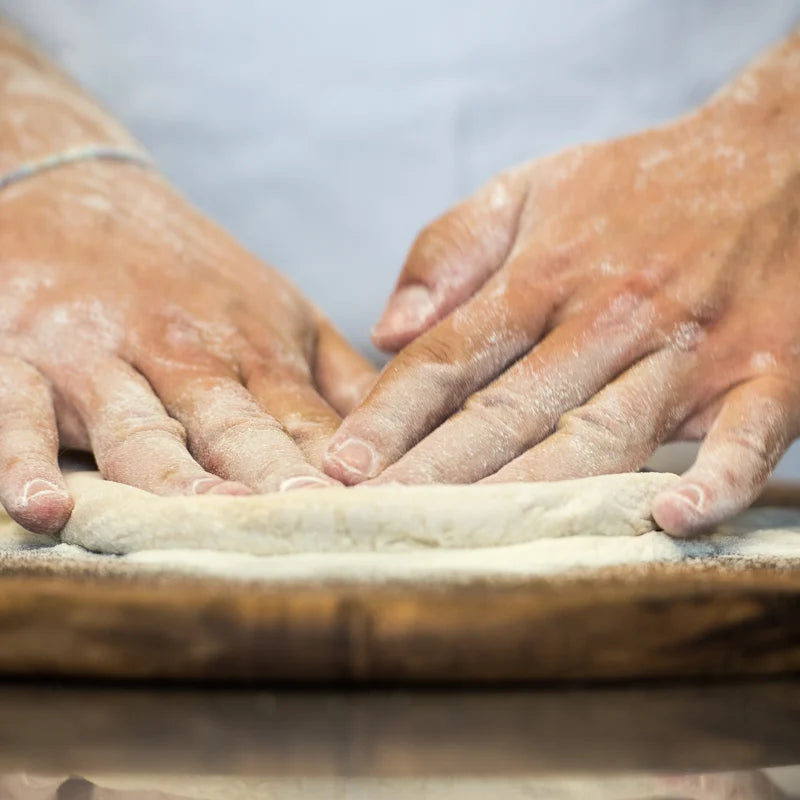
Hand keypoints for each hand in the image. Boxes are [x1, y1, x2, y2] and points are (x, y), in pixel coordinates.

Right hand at [0, 161, 374, 533]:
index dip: (342, 469)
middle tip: (314, 523)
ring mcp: (99, 358)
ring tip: (213, 522)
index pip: (306, 423)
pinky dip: (25, 459)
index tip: (379, 510)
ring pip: (141, 431)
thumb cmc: (192, 274)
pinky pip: (15, 414)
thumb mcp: (283, 313)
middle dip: (275, 477)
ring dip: (176, 478)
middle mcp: (183, 355)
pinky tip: (47, 506)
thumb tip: (413, 434)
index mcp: (254, 350)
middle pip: (235, 430)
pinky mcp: (17, 357)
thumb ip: (340, 381)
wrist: (74, 190)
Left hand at [324, 34, 799, 535]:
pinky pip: (743, 435)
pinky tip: (669, 519)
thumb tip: (385, 328)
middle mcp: (608, 317)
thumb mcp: (531, 190)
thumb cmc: (638, 183)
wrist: (779, 154)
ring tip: (470, 540)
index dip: (388, 416)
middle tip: (379, 523)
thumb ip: (450, 252)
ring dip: (534, 489)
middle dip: (436, 472)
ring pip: (600, 433)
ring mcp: (688, 350)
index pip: (447, 357)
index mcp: (544, 275)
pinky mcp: (768, 373)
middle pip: (507, 410)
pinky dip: (715, 479)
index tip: (341, 469)